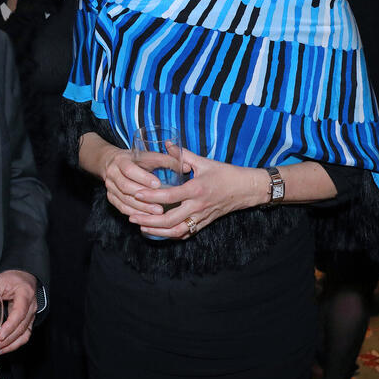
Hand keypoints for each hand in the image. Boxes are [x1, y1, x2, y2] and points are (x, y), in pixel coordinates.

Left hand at [0, 270, 36, 355]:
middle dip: (7, 340)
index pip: (20, 314)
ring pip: (24, 335)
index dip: (10, 326)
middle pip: (22, 328)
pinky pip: (24, 336)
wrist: (24, 278)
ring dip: (11, 345)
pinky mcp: (28, 322)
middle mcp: (31, 307)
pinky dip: (14, 344)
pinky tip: (2, 348)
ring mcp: (31, 316)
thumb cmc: (12, 279)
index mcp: (25, 295)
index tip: (0, 336)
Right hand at [100, 146, 168, 216]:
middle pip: (126, 187)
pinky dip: (134, 212)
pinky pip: (121, 207)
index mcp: (121, 160)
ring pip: (124, 199)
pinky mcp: (110, 197)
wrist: (111, 162)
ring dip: (141, 208)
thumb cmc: (135, 160)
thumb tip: (188, 167)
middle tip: (160, 206)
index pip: (130, 170)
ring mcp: (110, 186)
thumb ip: (167, 160)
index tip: (158, 184)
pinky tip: (146, 217)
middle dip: (144, 197)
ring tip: (157, 213)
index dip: (143, 178)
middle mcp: (113, 173)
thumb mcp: (148, 156)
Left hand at [128, 147, 262, 238]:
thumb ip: (183, 155)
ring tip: (141, 226)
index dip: (151, 195)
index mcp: (196, 189)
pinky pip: (185, 233)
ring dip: (157, 231)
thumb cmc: (226, 174)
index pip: (169, 196)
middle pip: (169, 220)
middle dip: (148, 219)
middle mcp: (197, 206)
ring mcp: (201, 217)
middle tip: (132, 215)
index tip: (136, 193)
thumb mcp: (204, 162)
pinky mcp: (204, 223)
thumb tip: (167, 144)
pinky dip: (170, 234)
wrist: (246, 189)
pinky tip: (158, 231)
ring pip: (176, 231)